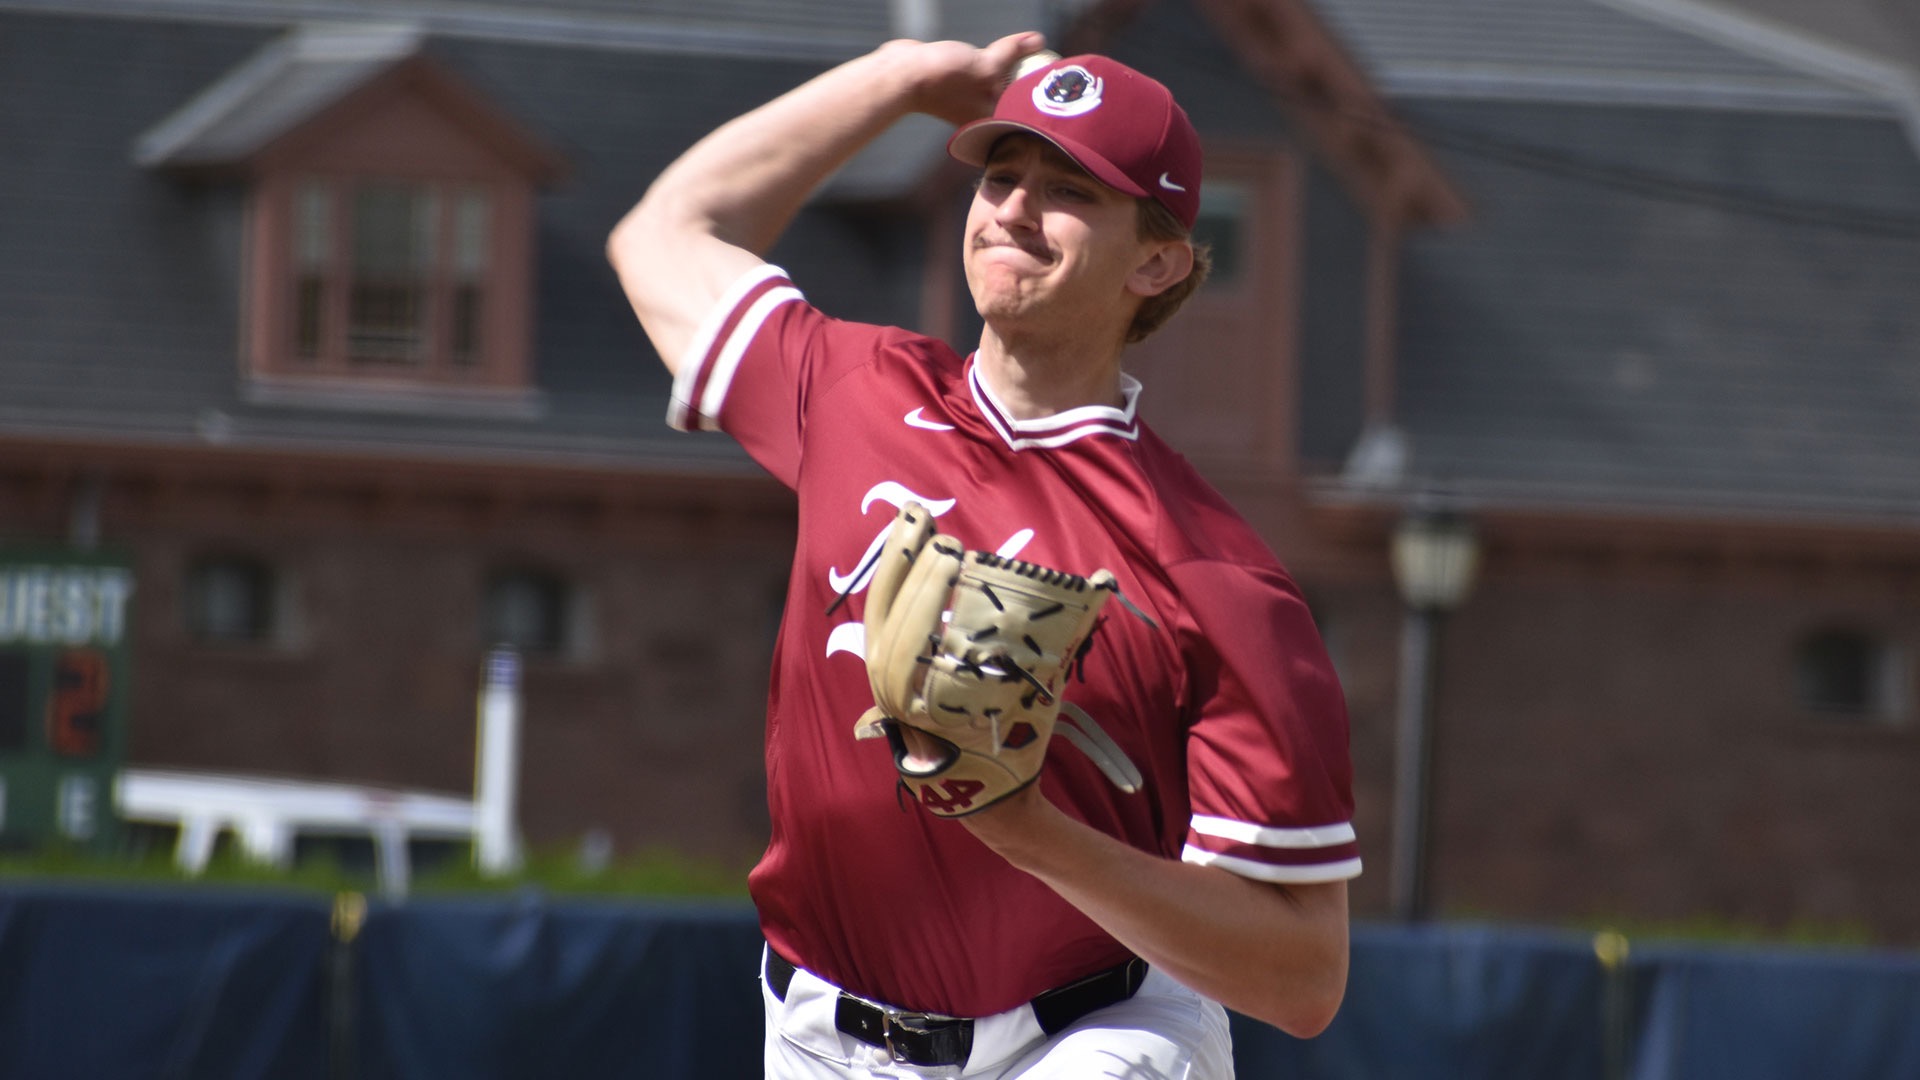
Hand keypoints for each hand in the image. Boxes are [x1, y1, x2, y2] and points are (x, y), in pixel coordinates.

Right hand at [882, 31, 1048, 124]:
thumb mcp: (986, 67)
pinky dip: (1002, 56)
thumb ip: (1012, 56)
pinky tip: (1017, 45)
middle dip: (1034, 79)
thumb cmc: (943, 79)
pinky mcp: (961, 80)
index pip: (1027, 107)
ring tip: (1041, 51)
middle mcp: (984, 111)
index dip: (1045, 94)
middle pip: (1018, 94)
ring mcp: (971, 97)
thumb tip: (1039, 42)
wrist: (902, 74)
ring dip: (1019, 66)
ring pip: (1005, 79)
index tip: (1064, 80)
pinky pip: (989, 67)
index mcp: (992, 117)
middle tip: (1058, 62)